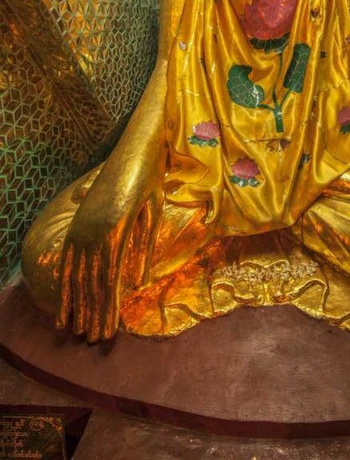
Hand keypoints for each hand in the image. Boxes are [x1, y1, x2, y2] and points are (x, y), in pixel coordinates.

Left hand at [56, 180, 162, 341]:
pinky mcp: (112, 230)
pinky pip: (111, 270)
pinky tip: (113, 314)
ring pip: (95, 282)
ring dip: (98, 312)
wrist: (143, 149)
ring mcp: (95, 232)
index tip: (68, 323)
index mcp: (82, 226)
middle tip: (87, 339)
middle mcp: (83, 232)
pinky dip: (111, 296)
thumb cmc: (142, 176)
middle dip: (85, 313)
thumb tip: (138, 279)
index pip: (70, 271)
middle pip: (82, 282)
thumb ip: (137, 247)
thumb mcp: (140, 216)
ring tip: (99, 337)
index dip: (70, 299)